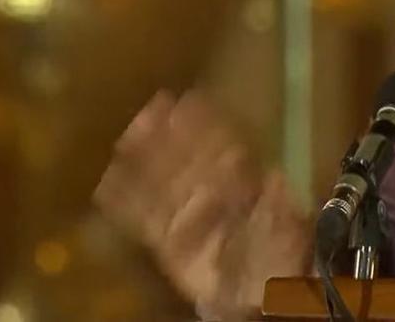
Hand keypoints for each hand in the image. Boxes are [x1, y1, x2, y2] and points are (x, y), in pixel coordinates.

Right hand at [94, 91, 310, 318]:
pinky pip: (144, 218)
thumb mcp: (287, 225)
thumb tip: (275, 178)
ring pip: (164, 181)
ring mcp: (189, 216)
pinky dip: (126, 201)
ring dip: (148, 157)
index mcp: (243, 183)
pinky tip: (107, 182)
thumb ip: (278, 202)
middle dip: (172, 134)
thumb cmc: (281, 252)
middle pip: (188, 159)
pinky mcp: (169, 243)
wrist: (262, 293)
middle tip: (153, 108)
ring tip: (130, 132)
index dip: (205, 125)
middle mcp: (213, 194)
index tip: (189, 101)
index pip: (221, 148)